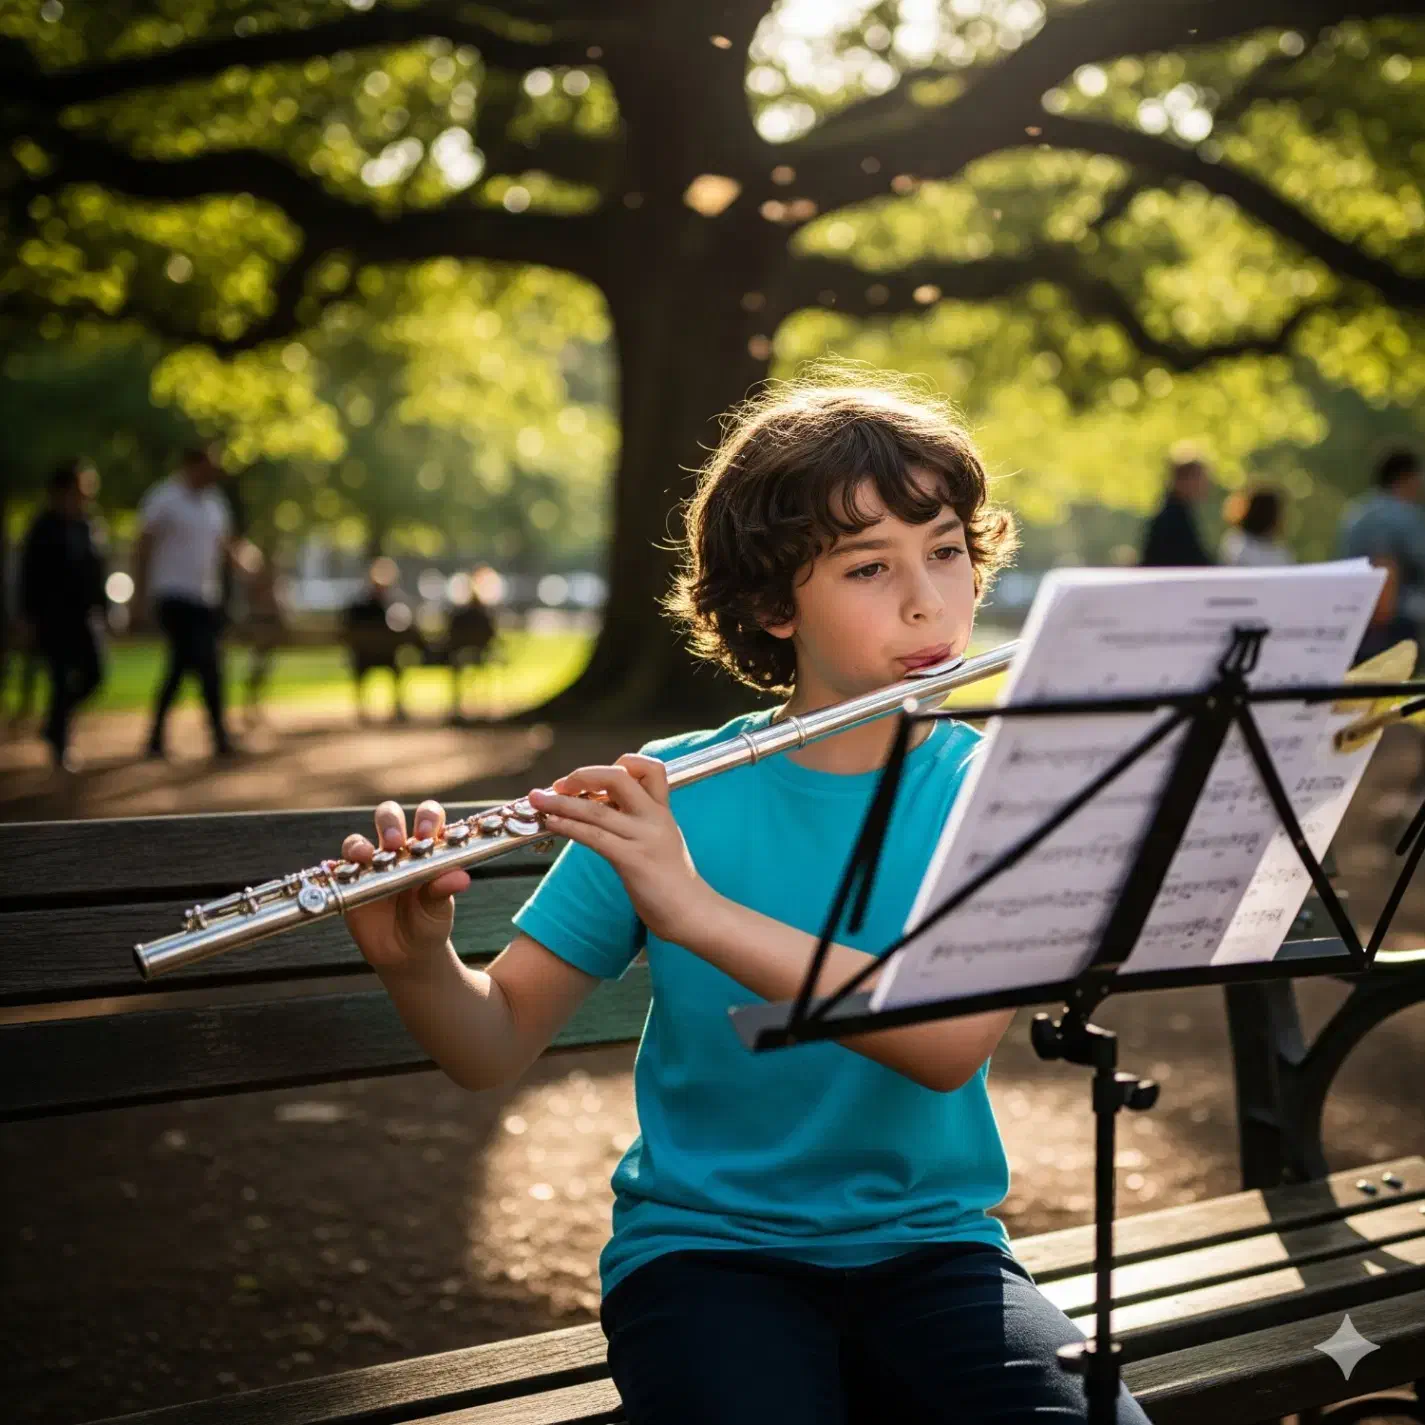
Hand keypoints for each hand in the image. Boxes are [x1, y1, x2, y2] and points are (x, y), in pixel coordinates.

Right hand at [339, 799, 470, 975]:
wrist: (407, 955)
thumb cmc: (429, 922)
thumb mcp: (440, 908)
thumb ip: (445, 890)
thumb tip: (461, 877)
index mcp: (426, 849)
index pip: (427, 818)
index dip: (426, 818)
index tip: (427, 834)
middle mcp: (398, 850)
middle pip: (389, 817)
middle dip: (389, 822)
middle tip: (395, 843)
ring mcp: (372, 865)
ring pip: (359, 840)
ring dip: (361, 845)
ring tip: (368, 858)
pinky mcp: (350, 883)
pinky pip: (341, 868)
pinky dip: (342, 868)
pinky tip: (347, 875)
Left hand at [528, 755, 713, 943]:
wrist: (693, 912)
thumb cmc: (673, 881)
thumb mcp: (661, 840)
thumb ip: (638, 821)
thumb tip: (602, 809)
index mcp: (663, 811)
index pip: (650, 768)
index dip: (620, 764)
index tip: (595, 778)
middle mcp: (655, 818)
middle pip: (618, 777)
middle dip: (583, 775)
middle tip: (559, 784)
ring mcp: (644, 838)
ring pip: (596, 810)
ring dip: (560, 802)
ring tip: (538, 800)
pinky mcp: (632, 860)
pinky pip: (593, 836)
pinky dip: (567, 826)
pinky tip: (552, 824)